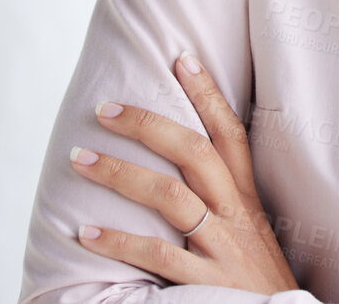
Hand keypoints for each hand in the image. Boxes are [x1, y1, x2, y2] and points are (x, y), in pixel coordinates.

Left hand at [69, 50, 297, 291]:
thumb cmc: (259, 282)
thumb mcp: (253, 234)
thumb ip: (224, 203)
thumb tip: (181, 171)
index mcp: (247, 199)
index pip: (230, 134)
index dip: (208, 94)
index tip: (182, 58)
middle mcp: (237, 214)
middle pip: (194, 152)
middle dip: (148, 124)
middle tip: (105, 107)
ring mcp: (223, 246)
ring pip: (170, 195)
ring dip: (119, 173)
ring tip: (80, 158)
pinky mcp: (210, 283)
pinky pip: (158, 255)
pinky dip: (119, 242)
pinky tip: (87, 233)